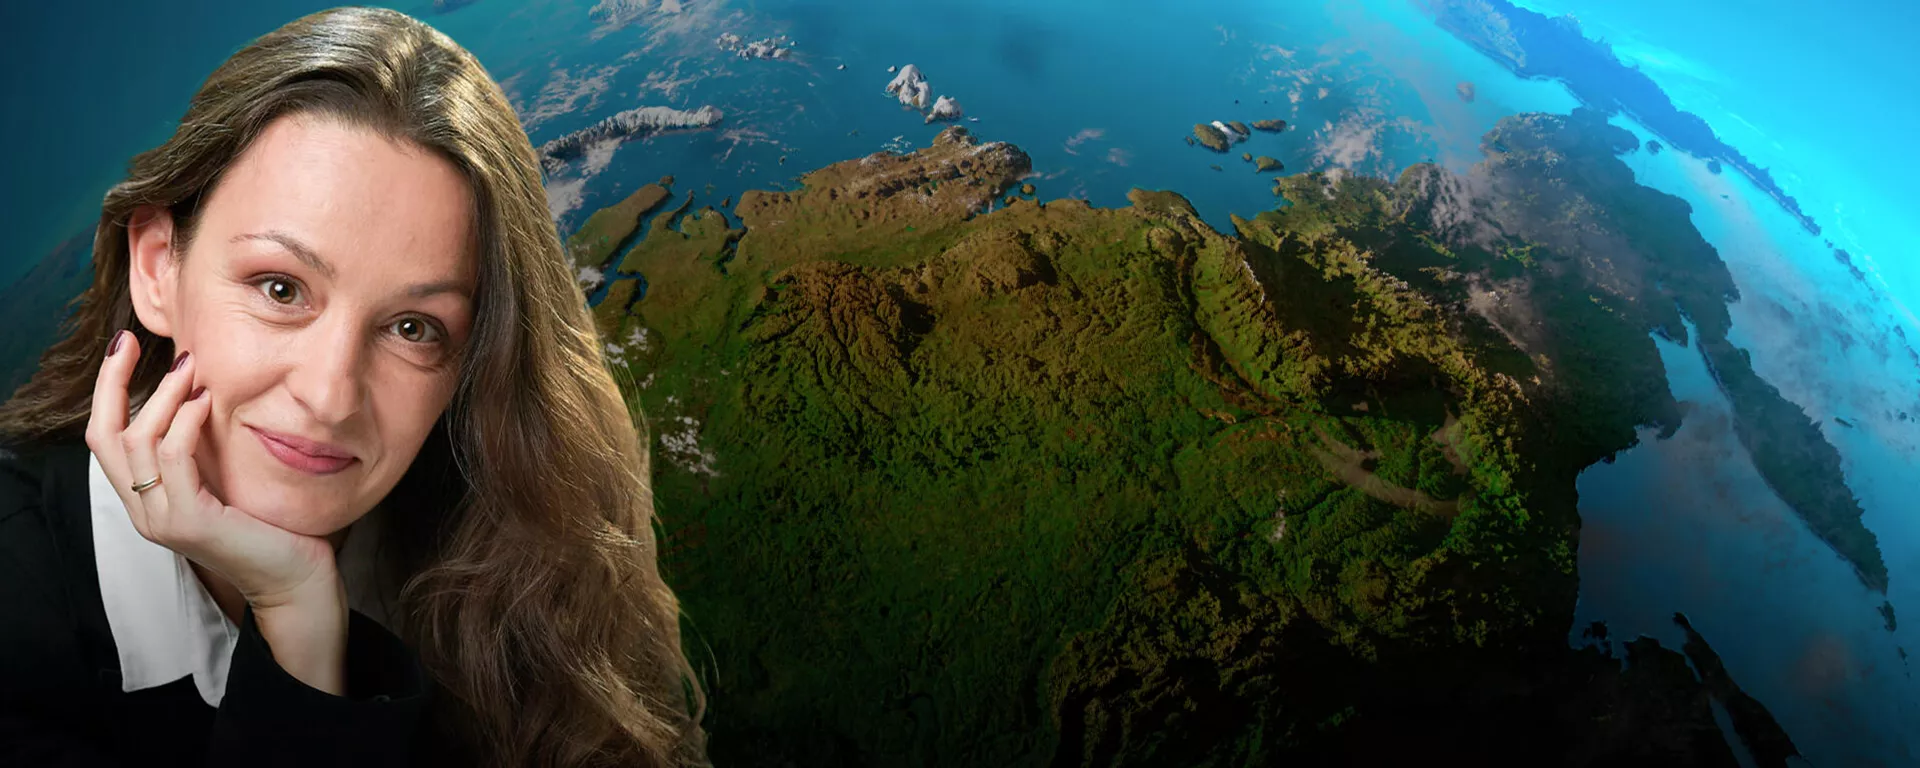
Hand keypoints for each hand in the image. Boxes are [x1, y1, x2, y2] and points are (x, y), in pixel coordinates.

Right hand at [88, 332, 347, 694]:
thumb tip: (198, 387)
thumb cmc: (270, 525)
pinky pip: (174, 459)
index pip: (104, 437)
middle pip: (103, 435)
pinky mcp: (190, 521)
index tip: (125, 344)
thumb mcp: (225, 477)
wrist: (297, 578)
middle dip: (115, 382)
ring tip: (190, 367)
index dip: (107, 389)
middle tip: (141, 341)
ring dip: (161, 396)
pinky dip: (185, 423)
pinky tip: (205, 401)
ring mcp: (162, 518)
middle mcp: (144, 510)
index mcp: (147, 498)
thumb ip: (202, 446)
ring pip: (138, 441)